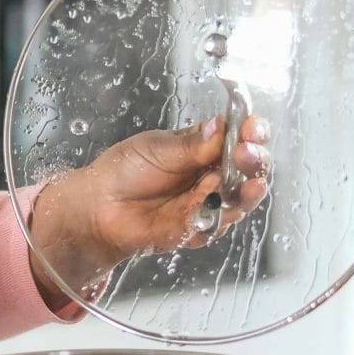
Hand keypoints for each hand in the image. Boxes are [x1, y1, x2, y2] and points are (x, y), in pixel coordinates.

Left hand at [28, 115, 271, 301]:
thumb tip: (220, 126)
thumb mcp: (156, 149)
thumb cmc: (125, 171)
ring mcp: (210, 202)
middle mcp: (214, 173)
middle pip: (250, 168)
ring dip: (248, 191)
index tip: (251, 129)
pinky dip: (220, 215)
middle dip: (254, 160)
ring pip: (242, 199)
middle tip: (246, 153)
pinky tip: (214, 205)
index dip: (251, 131)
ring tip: (250, 184)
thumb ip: (191, 145)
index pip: (239, 136)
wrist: (99, 208)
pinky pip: (219, 224)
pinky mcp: (201, 228)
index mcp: (206, 145)